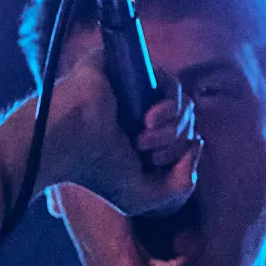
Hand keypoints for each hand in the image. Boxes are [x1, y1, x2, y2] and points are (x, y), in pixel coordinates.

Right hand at [38, 45, 201, 217]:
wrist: (67, 141)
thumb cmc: (96, 172)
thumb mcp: (144, 197)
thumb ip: (181, 186)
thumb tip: (198, 144)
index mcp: (145, 140)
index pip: (185, 142)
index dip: (183, 156)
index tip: (155, 164)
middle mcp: (144, 114)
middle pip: (188, 124)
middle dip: (175, 145)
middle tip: (145, 152)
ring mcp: (140, 90)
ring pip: (185, 105)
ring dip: (172, 129)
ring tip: (143, 139)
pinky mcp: (134, 68)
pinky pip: (172, 83)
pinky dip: (170, 107)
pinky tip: (149, 119)